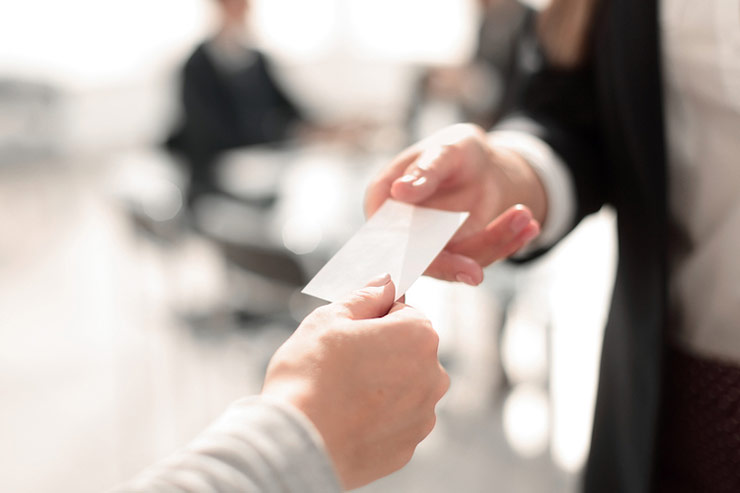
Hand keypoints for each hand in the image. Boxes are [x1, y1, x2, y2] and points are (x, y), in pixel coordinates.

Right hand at [261, 274, 448, 489]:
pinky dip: (376, 417)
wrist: (295, 444)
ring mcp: (423, 415)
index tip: (350, 332)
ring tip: (342, 393)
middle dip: (381, 351)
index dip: (374, 317)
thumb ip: (365, 298)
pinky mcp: (407, 447)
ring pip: (403, 387)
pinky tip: (347, 417)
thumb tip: (385, 284)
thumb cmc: (309, 376)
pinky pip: (395, 421)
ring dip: (381, 385)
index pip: (404, 311)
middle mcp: (433, 376)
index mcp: (419, 336)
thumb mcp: (329, 319)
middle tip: (341, 363)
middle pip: (408, 351)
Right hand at [365, 124, 545, 284]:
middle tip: (476, 272)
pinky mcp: (458, 257)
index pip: (387, 236)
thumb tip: (399, 192)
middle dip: (454, 264)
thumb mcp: (447, 150)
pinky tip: (529, 227)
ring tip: (524, 216)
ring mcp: (430, 249)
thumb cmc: (457, 151)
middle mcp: (401, 233)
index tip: (432, 260)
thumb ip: (426, 170)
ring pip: (459, 262)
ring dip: (494, 244)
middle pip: (423, 257)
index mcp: (383, 202)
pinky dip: (508, 244)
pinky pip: (482, 258)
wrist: (484, 165)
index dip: (407, 254)